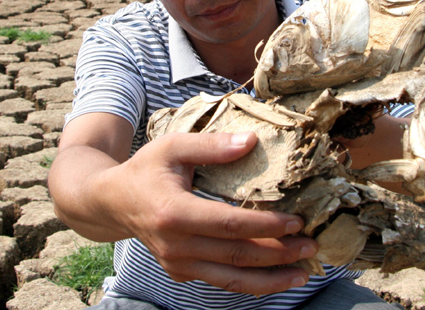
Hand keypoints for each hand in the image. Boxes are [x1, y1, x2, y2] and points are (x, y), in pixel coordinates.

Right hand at [115, 131, 316, 294]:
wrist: (112, 202)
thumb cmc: (146, 169)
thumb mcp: (173, 146)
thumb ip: (212, 145)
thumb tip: (251, 141)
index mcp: (174, 212)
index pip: (230, 225)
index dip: (267, 225)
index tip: (297, 221)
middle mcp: (175, 245)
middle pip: (237, 255)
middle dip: (279, 253)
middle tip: (312, 246)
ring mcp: (177, 263)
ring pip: (232, 279)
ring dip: (271, 279)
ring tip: (302, 273)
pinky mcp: (180, 272)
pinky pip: (221, 281)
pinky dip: (251, 283)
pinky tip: (276, 277)